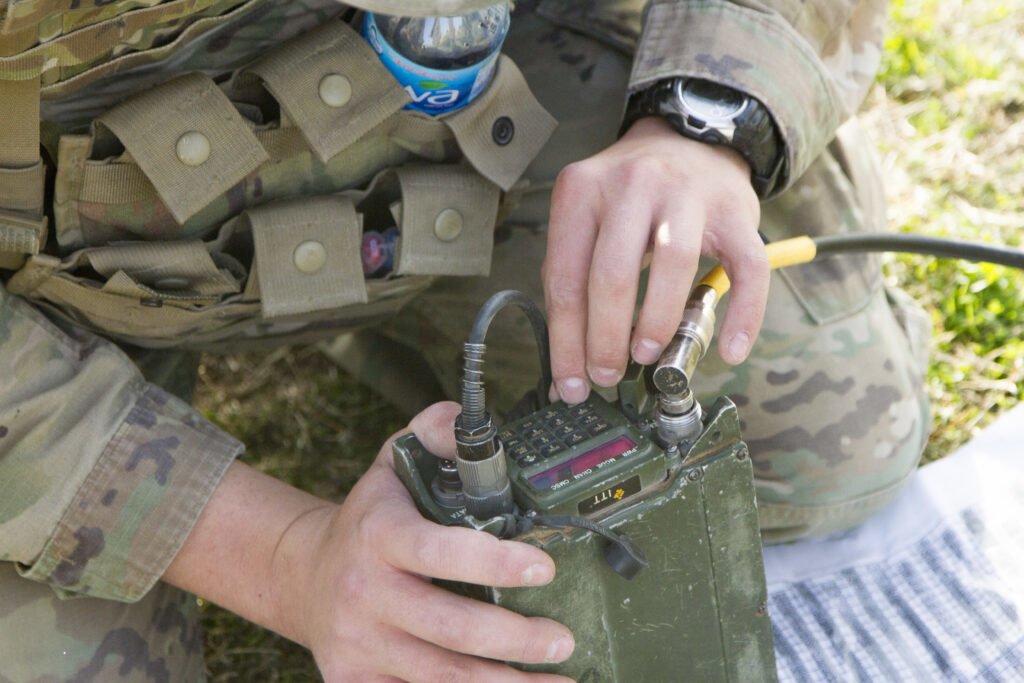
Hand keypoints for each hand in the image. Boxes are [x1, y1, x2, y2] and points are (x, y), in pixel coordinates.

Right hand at [287, 402, 574, 681]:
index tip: (544, 568)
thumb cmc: (369, 518)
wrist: (305, 576)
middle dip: (515, 639)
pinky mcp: (355, 681)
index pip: (437, 551)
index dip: (494, 564)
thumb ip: (434, 433)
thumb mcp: (393, 462)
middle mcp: (362, 591)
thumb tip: (472, 425)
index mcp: (376, 533)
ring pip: (439, 677)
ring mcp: (356, 643)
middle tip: (562, 639)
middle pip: (448, 628)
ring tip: (556, 679)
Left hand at [543, 116, 767, 403]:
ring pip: (674, 265)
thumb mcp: (588, 218)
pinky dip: (742, 315)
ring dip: (657, 322)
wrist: (689, 136)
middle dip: (605, 339)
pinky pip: (746, 268)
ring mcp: (687, 194)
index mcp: (582, 191)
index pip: (564, 278)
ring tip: (647, 357)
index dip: (566, 341)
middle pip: (612, 274)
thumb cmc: (630, 197)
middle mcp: (632, 185)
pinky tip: (730, 351)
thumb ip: (576, 278)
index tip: (570, 383)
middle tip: (606, 375)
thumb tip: (570, 362)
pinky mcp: (735, 211)